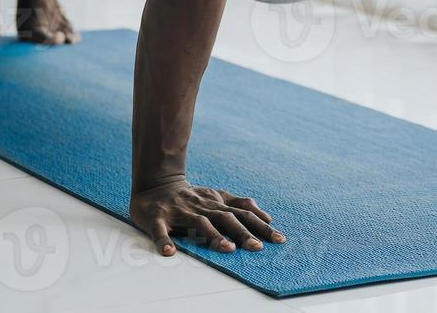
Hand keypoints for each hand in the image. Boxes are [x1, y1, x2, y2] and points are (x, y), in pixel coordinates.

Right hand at [130, 178, 284, 254]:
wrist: (156, 185)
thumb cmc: (192, 197)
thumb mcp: (218, 197)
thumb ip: (240, 205)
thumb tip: (266, 217)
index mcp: (217, 204)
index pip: (243, 214)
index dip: (261, 226)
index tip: (279, 239)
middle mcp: (202, 207)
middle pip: (226, 219)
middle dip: (243, 233)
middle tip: (257, 248)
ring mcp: (181, 212)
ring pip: (200, 224)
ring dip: (214, 236)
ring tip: (228, 249)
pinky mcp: (158, 218)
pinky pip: (161, 230)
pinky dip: (164, 240)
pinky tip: (169, 252)